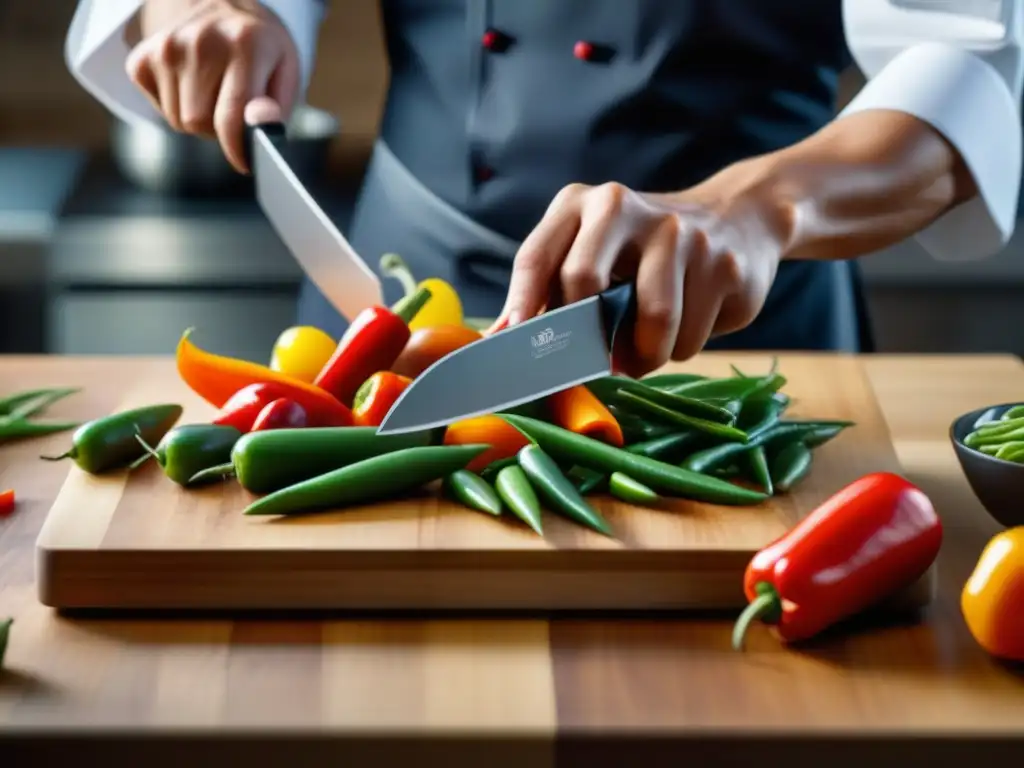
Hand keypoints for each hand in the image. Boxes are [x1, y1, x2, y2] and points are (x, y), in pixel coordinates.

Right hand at [126, 0, 299, 171]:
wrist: (220, 6)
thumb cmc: (260, 48)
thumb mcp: (286, 69)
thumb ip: (278, 104)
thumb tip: (259, 125)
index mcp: (245, 44)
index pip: (230, 116)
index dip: (236, 149)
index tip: (244, 163)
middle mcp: (201, 41)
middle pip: (198, 123)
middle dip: (218, 129)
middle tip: (231, 111)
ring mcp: (166, 47)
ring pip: (178, 121)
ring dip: (198, 120)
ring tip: (213, 93)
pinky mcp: (141, 57)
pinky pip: (159, 109)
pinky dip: (177, 107)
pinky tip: (191, 85)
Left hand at [490, 180, 787, 376]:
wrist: (738, 218)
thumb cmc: (644, 252)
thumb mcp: (592, 253)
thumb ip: (548, 290)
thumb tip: (496, 338)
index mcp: (583, 204)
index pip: (536, 258)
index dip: (520, 307)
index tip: (514, 346)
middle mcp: (626, 208)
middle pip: (584, 284)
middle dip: (585, 337)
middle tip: (596, 360)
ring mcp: (681, 233)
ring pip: (651, 322)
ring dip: (643, 356)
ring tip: (642, 353)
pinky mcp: (723, 265)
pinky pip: (689, 336)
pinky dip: (679, 350)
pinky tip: (683, 330)